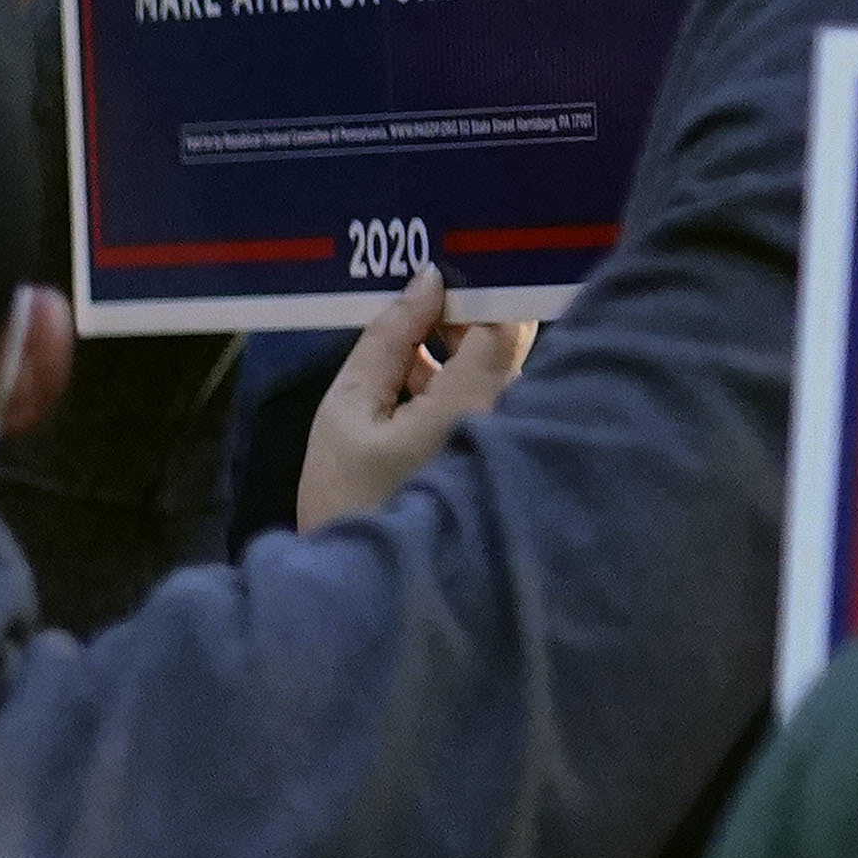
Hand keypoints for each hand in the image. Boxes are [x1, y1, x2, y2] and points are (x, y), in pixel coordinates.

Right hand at [296, 269, 534, 525]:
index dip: (477, 287)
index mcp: (476, 402)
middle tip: (410, 295)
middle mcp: (509, 416)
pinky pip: (485, 397)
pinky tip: (406, 373)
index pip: (505, 318)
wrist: (361, 586)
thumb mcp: (348, 410)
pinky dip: (454, 377)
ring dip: (454, 344)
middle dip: (461, 313)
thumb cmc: (348, 498)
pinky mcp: (493, 455)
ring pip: (494, 368)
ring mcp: (505, 438)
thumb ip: (385, 339)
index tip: (435, 270)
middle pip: (506, 341)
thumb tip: (424, 283)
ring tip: (401, 329)